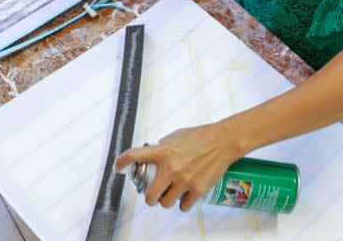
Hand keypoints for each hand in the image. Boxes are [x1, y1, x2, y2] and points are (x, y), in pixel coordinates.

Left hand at [115, 122, 241, 211]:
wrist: (223, 141)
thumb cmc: (201, 136)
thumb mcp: (176, 135)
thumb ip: (163, 145)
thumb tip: (154, 153)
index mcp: (163, 151)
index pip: (135, 155)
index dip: (122, 162)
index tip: (118, 168)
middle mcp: (171, 168)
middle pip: (149, 195)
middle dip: (149, 197)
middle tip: (152, 195)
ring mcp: (184, 180)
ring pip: (165, 203)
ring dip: (166, 200)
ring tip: (171, 195)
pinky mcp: (198, 189)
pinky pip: (184, 206)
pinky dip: (183, 204)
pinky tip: (185, 198)